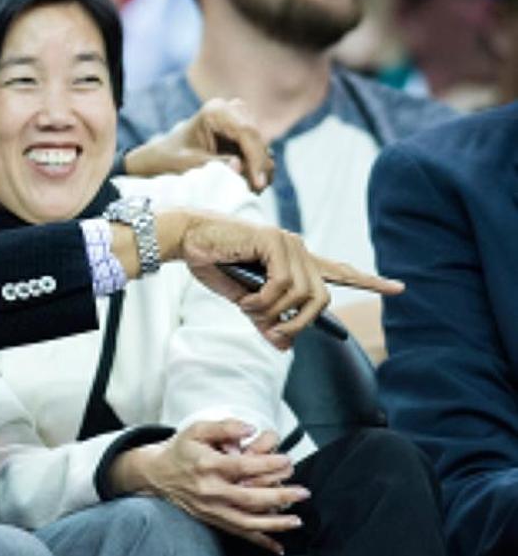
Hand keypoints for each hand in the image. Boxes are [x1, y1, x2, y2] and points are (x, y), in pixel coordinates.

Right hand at [110, 420, 306, 554]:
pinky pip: (238, 533)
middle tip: (302, 492)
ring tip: (296, 520)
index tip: (286, 460)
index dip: (267, 464)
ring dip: (273, 523)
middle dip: (279, 496)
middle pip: (248, 497)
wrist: (159, 474)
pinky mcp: (212, 519)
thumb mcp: (197, 429)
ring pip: (246, 521)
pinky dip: (258, 542)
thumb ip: (224, 426)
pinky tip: (277, 547)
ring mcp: (211, 508)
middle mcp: (209, 490)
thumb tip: (250, 428)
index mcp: (207, 465)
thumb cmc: (182, 449)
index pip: (242, 466)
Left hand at [123, 99, 273, 192]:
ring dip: (259, 169)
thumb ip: (214, 164)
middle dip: (259, 166)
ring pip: (262, 146)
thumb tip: (240, 165)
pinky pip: (258, 152)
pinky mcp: (244, 134)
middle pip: (258, 138)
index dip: (256, 158)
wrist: (163, 157)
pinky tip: (249, 184)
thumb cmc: (170, 159)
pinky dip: (255, 168)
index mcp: (215, 111)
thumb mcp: (187, 164)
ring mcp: (240, 120)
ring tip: (251, 191)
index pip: (245, 131)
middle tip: (256, 191)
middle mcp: (232, 110)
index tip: (259, 183)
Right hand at [153, 210, 403, 347]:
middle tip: (274, 333)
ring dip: (271, 313)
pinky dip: (262, 300)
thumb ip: (266, 320)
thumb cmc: (213, 264)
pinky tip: (244, 297)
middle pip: (321, 298)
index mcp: (294, 261)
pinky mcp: (273, 240)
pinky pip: (282, 285)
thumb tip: (284, 346)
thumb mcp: (244, 301)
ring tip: (247, 309)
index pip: (338, 270)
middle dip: (300, 323)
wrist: (188, 239)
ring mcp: (288, 243)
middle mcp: (298, 249)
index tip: (399, 287)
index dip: (368, 281)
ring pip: (300, 295)